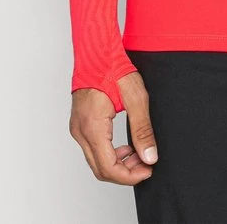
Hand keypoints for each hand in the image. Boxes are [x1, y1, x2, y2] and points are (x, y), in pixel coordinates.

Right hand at [69, 70, 157, 184]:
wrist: (97, 50)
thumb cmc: (114, 68)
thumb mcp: (136, 98)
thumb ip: (143, 130)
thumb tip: (150, 157)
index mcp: (93, 127)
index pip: (109, 168)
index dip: (130, 176)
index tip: (148, 170)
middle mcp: (80, 131)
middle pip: (100, 169)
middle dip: (125, 172)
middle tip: (146, 164)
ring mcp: (77, 128)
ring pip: (95, 161)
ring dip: (118, 164)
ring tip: (138, 153)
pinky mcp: (79, 124)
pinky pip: (92, 149)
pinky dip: (109, 153)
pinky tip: (125, 146)